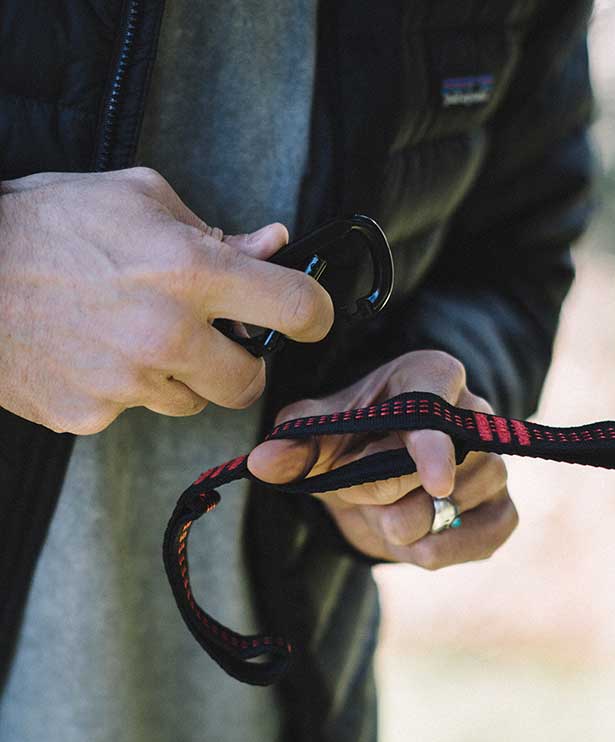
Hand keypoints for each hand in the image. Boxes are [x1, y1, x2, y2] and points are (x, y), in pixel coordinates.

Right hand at [0, 167, 333, 433]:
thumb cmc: (44, 222)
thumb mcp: (137, 199)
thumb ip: (216, 232)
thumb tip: (275, 245)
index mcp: (189, 272)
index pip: (296, 309)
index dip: (314, 315)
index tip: (308, 318)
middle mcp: (165, 334)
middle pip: (249, 383)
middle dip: (240, 365)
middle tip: (214, 341)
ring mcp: (126, 383)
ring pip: (190, 401)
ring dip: (178, 375)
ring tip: (130, 333)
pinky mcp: (89, 415)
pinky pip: (132, 411)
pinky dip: (123, 388)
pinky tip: (91, 352)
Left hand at [247, 350, 518, 568]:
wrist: (374, 479)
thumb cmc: (349, 441)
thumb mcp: (314, 435)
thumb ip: (293, 445)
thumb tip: (264, 462)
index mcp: (431, 376)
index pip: (438, 404)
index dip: (435, 444)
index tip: (437, 482)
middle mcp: (476, 414)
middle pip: (441, 466)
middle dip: (386, 492)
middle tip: (355, 492)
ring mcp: (495, 464)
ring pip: (457, 504)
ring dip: (405, 523)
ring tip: (385, 508)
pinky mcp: (503, 510)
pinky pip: (484, 536)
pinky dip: (444, 550)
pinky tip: (417, 542)